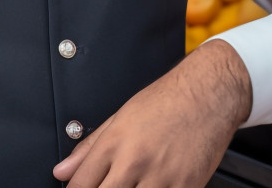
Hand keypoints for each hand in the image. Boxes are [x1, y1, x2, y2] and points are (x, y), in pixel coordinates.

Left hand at [52, 38, 251, 186]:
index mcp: (115, 143)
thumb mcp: (121, 117)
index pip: (80, 185)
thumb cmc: (166, 100)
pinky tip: (154, 186)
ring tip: (132, 185)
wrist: (209, 93)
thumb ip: (89, 148)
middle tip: (109, 187)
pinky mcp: (186, 187)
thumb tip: (62, 171)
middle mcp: (135, 161)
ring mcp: (161, 177)